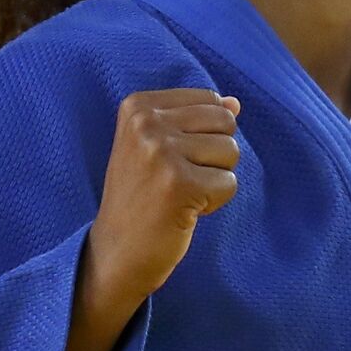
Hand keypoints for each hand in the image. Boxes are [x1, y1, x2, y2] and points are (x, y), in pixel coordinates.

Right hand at [84, 88, 242, 303]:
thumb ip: (196, 118)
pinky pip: (229, 183)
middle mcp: (145, 122)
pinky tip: (184, 210)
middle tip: (180, 179)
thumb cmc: (143, 196)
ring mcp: (160, 152)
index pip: (209, 99)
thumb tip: (234, 102)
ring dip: (215, 179)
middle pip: (224, 121)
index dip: (204, 134)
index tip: (170, 159)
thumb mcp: (158, 146)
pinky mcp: (178, 184)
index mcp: (138, 105)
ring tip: (181, 194)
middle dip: (215, 155)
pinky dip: (215, 202)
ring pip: (231, 150)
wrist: (116, 250)